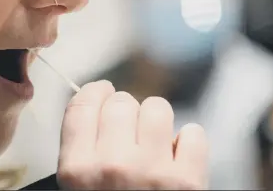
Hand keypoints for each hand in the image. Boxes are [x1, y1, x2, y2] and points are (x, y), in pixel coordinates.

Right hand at [57, 81, 208, 189]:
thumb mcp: (79, 186)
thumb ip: (82, 144)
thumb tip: (96, 99)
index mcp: (78, 170)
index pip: (82, 104)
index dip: (94, 91)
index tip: (102, 91)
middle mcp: (113, 167)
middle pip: (120, 101)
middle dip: (124, 110)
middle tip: (128, 129)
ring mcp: (154, 174)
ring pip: (156, 108)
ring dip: (155, 120)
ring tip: (153, 141)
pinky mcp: (190, 183)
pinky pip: (194, 134)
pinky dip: (189, 142)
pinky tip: (178, 158)